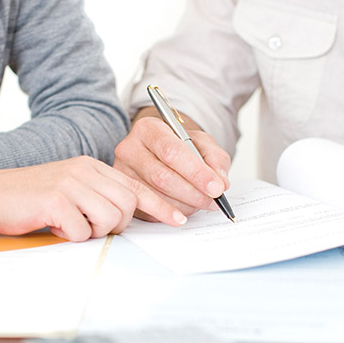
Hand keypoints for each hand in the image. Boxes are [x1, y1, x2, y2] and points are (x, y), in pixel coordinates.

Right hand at [0, 156, 185, 240]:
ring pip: (110, 219)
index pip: (135, 185)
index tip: (179, 220)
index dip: (160, 205)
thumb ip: (97, 194)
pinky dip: (70, 236)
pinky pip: (81, 231)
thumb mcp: (70, 187)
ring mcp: (70, 183)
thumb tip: (127, 215)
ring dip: (92, 231)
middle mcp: (83, 170)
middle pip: (127, 205)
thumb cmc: (32, 198)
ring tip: (69, 225)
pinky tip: (53, 225)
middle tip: (90, 226)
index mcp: (91, 165)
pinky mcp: (56, 200)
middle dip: (117, 225)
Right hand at [114, 107, 230, 219]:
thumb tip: (220, 182)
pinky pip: (150, 209)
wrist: (160, 152)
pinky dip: (173, 213)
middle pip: (162, 176)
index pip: (171, 151)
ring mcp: (123, 173)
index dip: (196, 172)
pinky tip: (186, 207)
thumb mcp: (202, 143)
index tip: (216, 187)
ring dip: (186, 204)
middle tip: (213, 200)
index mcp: (147, 129)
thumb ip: (215, 159)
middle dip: (193, 192)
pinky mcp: (126, 193)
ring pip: (156, 195)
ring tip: (202, 202)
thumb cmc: (179, 146)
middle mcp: (129, 149)